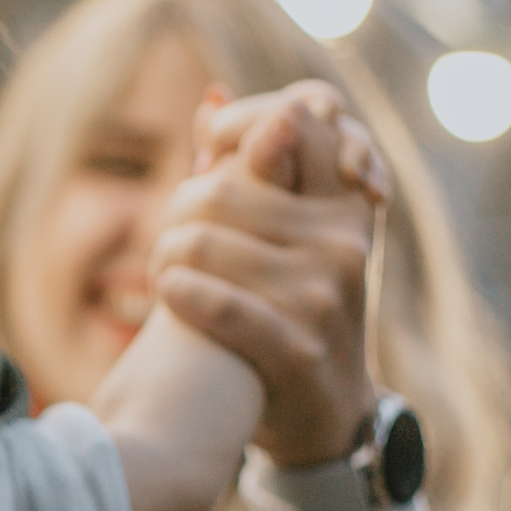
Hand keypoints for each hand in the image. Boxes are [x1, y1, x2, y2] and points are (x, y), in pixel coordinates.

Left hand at [151, 84, 384, 467]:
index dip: (240, 124)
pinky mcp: (296, 344)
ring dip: (165, 256)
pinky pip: (215, 302)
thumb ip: (254, 168)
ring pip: (203, 242)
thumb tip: (211, 97)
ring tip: (163, 274)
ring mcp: (324, 294)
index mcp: (346, 203)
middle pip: (221, 188)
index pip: (298, 117)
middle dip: (180, 211)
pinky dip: (177, 293)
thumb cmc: (290, 308)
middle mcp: (342, 241)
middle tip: (170, 240)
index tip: (207, 156)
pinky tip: (168, 292)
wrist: (323, 413)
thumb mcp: (287, 235)